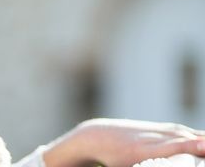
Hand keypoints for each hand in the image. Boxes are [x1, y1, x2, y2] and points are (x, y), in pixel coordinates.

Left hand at [42, 118, 204, 166]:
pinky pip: (177, 130)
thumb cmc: (110, 160)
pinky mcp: (155, 128)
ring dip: (199, 137)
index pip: (171, 146)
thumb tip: (165, 165)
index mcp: (142, 149)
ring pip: (181, 132)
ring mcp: (153, 130)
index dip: (188, 145)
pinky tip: (203, 138)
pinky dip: (192, 134)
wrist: (98, 136)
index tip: (203, 145)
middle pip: (180, 138)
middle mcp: (149, 137)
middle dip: (199, 142)